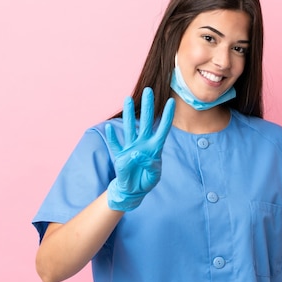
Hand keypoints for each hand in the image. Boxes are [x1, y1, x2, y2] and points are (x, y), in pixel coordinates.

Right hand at [105, 88, 174, 210]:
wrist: (133, 190)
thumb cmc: (146, 181)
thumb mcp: (154, 175)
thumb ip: (149, 164)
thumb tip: (136, 153)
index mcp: (154, 148)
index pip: (163, 129)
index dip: (167, 116)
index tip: (171, 102)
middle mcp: (143, 144)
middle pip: (145, 122)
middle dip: (147, 106)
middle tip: (148, 90)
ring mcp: (130, 148)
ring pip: (130, 127)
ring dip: (128, 114)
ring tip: (127, 99)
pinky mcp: (120, 155)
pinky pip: (116, 144)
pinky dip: (112, 137)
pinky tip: (110, 127)